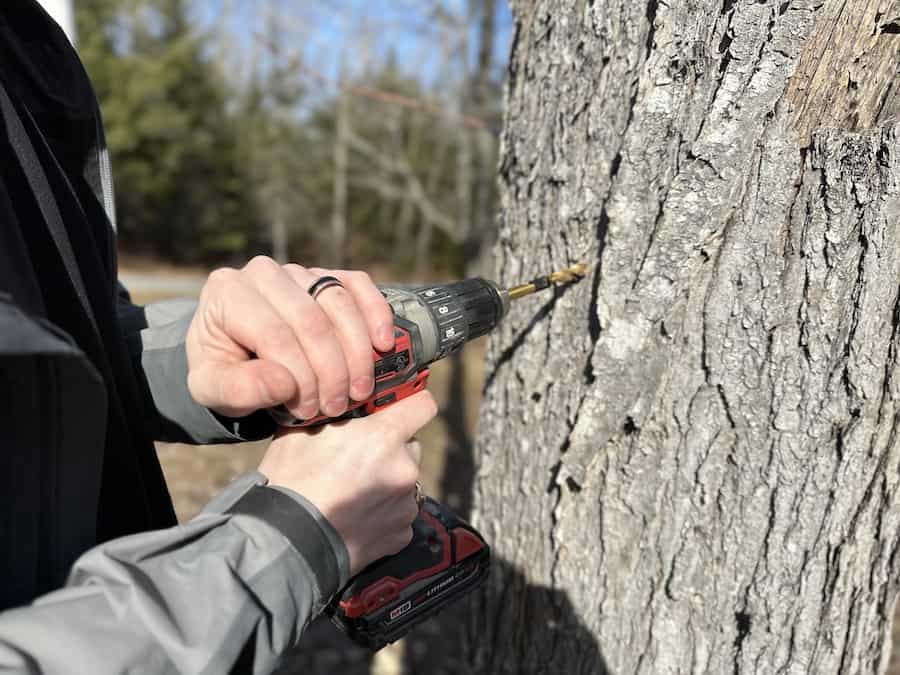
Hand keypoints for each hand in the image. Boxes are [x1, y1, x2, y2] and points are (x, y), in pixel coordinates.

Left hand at [185, 257, 394, 419]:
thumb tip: (283, 384)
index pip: (274, 334)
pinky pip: (357, 285)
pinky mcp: (326, 275)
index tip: (309, 411)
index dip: (298, 376)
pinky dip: (376, 313)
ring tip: (358, 391)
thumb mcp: (213, 390)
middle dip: (331, 370)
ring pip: (338, 304)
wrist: (234, 354)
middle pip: (311, 320)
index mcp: (227, 292)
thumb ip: (238, 390)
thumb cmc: (224, 371)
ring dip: (356, 353)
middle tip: (337, 407)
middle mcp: (263, 272)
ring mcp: (298, 271)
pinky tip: (382, 345)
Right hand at [257, 391, 437, 575]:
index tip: (401, 409)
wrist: (286, 541)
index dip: (411, 404)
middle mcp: (404, 468)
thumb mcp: (305, 429)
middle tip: (360, 458)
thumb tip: (344, 402)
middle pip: (411, 445)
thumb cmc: (291, 483)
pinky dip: (385, 512)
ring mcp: (405, 504)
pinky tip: (358, 514)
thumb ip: (337, 413)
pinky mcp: (401, 533)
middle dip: (391, 448)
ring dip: (388, 481)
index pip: (423, 405)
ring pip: (406, 481)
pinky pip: (400, 513)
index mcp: (384, 437)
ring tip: (354, 491)